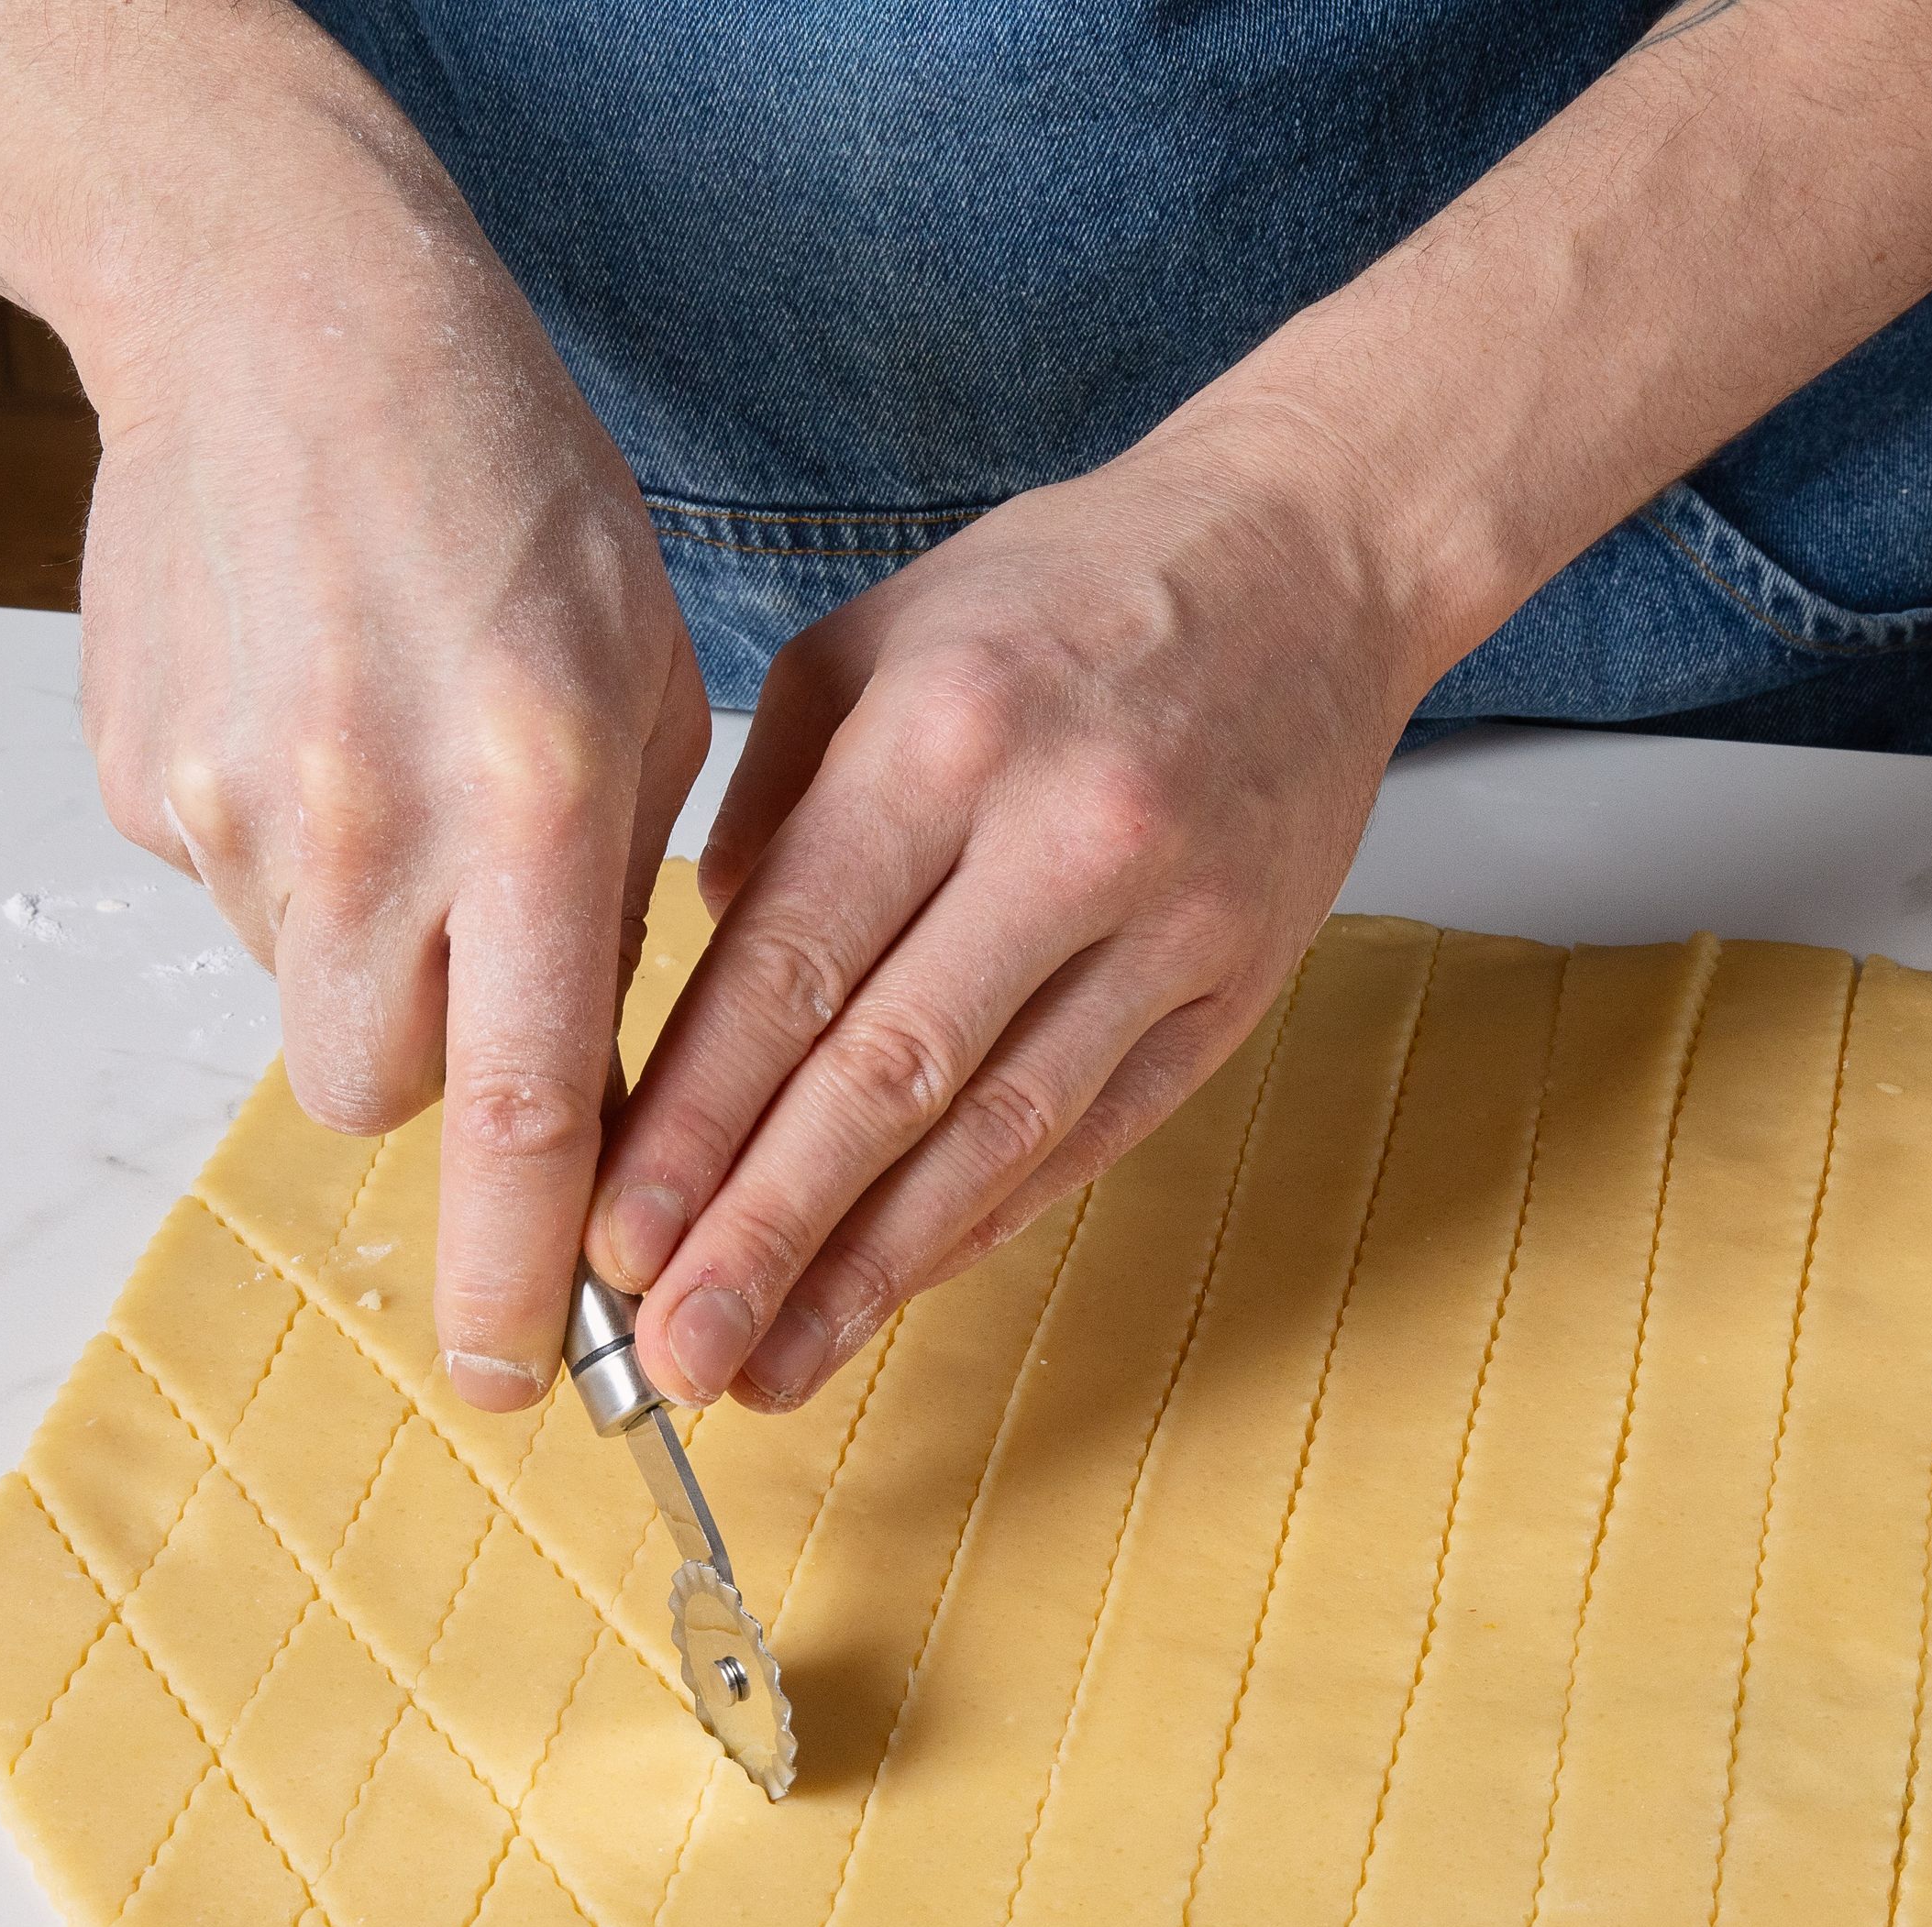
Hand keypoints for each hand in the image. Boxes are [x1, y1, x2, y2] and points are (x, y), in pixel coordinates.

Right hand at [76, 143, 707, 1408]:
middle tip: (467, 941)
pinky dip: (281, 848)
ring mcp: (227, 806)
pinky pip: (226, 894)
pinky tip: (311, 714)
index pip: (528, 1112)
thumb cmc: (510, 493)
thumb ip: (612, 901)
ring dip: (357, 941)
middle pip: (380, 1094)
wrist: (290, 319)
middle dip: (433, 1070)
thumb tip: (585, 1090)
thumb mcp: (644, 691)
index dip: (521, 1272)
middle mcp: (367, 824)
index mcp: (533, 802)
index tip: (526, 1381)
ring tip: (390, 763)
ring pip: (301, 992)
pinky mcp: (136, 778)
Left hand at [585, 414, 1431, 1410]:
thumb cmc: (1068, 593)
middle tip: (673, 1352)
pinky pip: (1091, 1133)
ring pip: (996, 1132)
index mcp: (942, 735)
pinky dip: (984, 1225)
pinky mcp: (1237, 985)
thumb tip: (704, 985)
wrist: (1314, 553)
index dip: (697, 1121)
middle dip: (762, 1230)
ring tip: (768, 1367)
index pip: (793, 966)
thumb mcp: (876, 639)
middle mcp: (1061, 834)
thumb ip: (770, 807)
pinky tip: (894, 1296)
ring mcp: (1167, 922)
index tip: (616, 1232)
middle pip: (885, 1075)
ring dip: (870, 1269)